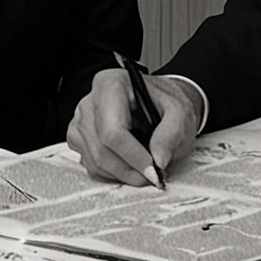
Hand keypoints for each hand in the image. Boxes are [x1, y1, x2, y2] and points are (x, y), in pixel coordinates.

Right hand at [68, 68, 201, 185]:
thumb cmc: (166, 104)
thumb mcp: (180, 113)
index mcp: (111, 85)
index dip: (133, 156)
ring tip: (145, 168)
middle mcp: (90, 102)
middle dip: (130, 170)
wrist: (160, 104)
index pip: (113, 130)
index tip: (153, 170)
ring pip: (96, 162)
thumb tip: (158, 161)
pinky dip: (114, 173)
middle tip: (154, 175)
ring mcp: (81, 121)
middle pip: (102, 149)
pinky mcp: (79, 138)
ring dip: (124, 174)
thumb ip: (171, 135)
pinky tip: (130, 164)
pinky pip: (92, 166)